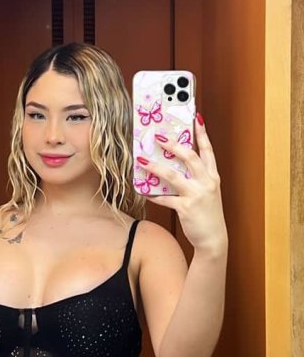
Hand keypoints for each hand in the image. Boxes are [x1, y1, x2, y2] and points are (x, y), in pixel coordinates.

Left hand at [137, 113, 227, 254]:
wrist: (213, 239)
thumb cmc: (207, 215)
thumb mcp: (207, 194)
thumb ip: (195, 180)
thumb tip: (173, 167)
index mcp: (212, 177)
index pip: (208, 150)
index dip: (202, 133)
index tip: (196, 117)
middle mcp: (207, 182)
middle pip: (190, 157)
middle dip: (175, 145)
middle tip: (159, 137)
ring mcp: (197, 195)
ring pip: (173, 175)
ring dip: (156, 167)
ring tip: (142, 160)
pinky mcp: (186, 208)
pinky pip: (165, 199)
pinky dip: (153, 195)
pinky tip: (143, 191)